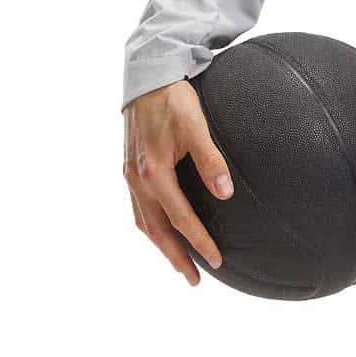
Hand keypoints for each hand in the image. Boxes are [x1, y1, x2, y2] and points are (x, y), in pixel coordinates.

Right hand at [122, 80, 232, 284]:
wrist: (145, 76)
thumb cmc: (172, 99)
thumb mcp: (196, 125)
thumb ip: (211, 159)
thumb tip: (226, 193)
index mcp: (153, 172)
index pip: (179, 218)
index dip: (198, 241)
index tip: (216, 260)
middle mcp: (137, 178)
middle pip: (155, 229)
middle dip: (175, 256)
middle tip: (193, 280)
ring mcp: (130, 174)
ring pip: (143, 220)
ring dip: (160, 245)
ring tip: (178, 263)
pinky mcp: (129, 167)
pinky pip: (137, 206)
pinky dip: (150, 225)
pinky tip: (162, 229)